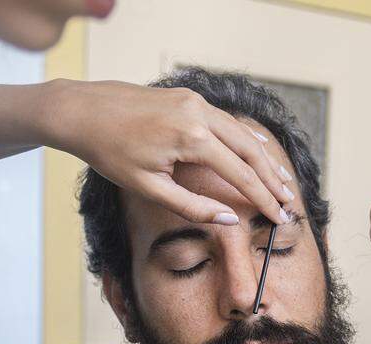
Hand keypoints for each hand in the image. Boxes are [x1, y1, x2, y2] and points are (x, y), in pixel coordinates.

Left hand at [45, 79, 291, 224]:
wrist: (80, 110)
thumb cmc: (109, 152)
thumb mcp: (148, 188)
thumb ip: (192, 206)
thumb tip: (228, 219)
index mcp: (192, 139)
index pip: (241, 174)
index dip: (264, 199)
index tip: (281, 217)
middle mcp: (200, 114)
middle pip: (252, 151)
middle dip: (273, 179)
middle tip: (290, 202)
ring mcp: (195, 102)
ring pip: (243, 133)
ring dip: (264, 159)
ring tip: (282, 182)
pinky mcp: (189, 97)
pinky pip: (228, 121)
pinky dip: (246, 140)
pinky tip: (259, 151)